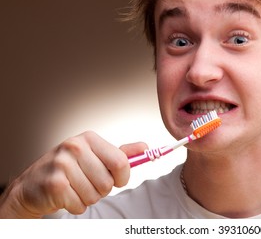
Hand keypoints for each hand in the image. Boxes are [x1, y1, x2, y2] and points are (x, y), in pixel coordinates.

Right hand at [0, 131, 146, 217]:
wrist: (32, 186)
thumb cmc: (68, 170)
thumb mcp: (95, 156)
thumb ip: (122, 153)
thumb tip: (145, 148)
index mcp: (89, 138)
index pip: (121, 162)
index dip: (122, 177)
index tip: (116, 179)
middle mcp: (74, 146)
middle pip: (108, 182)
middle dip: (101, 189)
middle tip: (86, 183)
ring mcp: (62, 164)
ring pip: (95, 195)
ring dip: (88, 198)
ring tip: (74, 188)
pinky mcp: (54, 183)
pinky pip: (80, 204)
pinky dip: (75, 205)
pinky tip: (65, 195)